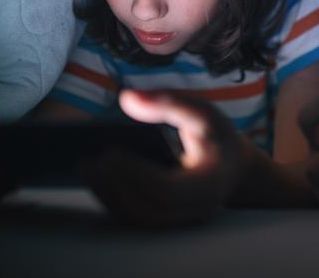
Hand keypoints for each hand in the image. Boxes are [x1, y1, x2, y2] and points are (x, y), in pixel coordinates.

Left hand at [81, 89, 248, 227]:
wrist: (233, 166)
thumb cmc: (215, 135)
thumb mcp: (202, 111)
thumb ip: (168, 102)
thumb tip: (127, 97)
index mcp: (210, 182)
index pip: (168, 188)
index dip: (136, 172)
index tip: (109, 151)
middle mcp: (198, 209)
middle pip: (149, 209)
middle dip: (115, 187)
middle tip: (88, 161)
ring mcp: (183, 220)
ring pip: (141, 219)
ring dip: (110, 197)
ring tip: (86, 170)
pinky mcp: (169, 221)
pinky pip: (139, 218)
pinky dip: (115, 202)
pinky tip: (96, 180)